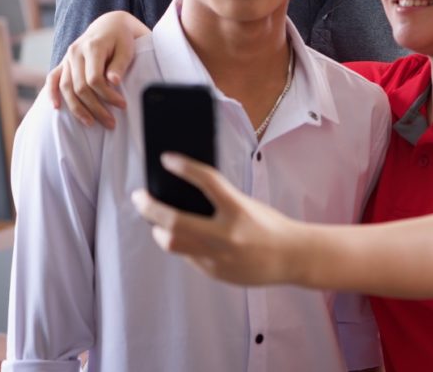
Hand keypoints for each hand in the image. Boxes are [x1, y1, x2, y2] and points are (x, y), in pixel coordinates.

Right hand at [48, 11, 142, 127]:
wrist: (109, 25)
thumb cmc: (122, 39)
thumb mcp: (126, 49)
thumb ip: (119, 65)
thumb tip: (114, 82)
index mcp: (91, 47)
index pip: (95, 79)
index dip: (108, 95)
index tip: (122, 106)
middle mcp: (75, 52)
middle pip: (80, 87)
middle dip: (96, 108)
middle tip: (111, 123)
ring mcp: (67, 58)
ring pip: (66, 87)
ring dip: (77, 108)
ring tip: (91, 123)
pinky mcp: (63, 62)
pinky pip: (53, 79)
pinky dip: (52, 93)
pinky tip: (55, 108)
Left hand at [131, 154, 303, 285]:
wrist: (292, 257)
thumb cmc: (270, 225)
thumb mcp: (247, 205)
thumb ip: (220, 201)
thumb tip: (184, 194)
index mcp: (239, 210)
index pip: (207, 181)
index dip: (184, 166)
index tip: (167, 159)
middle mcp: (227, 235)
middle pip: (175, 222)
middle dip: (150, 208)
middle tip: (139, 197)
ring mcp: (219, 257)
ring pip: (174, 244)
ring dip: (160, 230)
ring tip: (156, 222)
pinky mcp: (215, 273)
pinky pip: (188, 256)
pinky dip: (183, 244)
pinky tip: (183, 237)